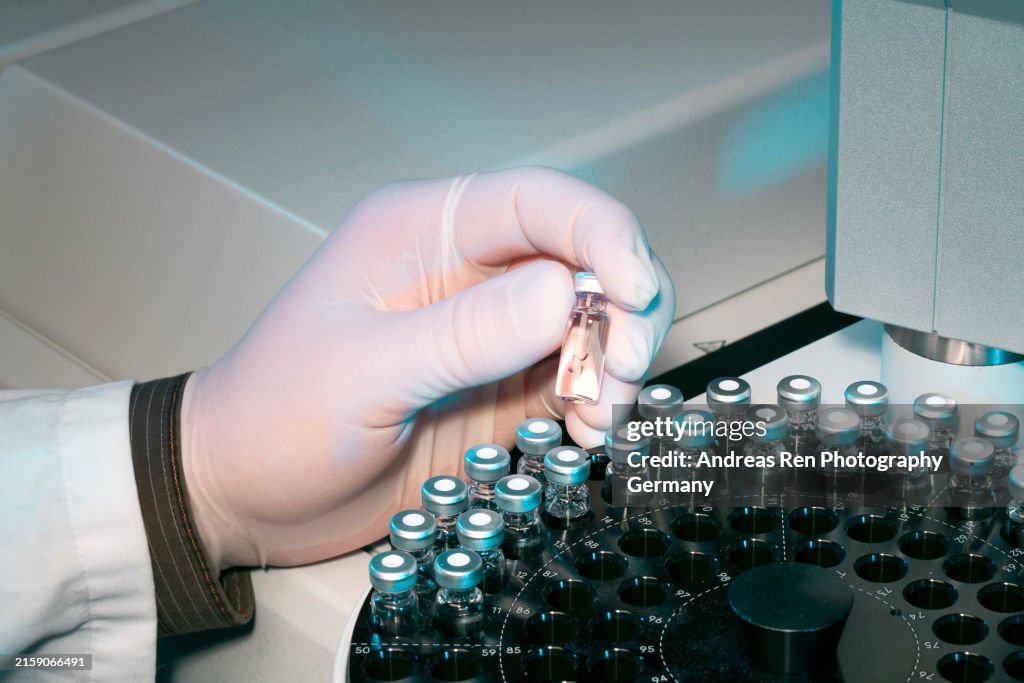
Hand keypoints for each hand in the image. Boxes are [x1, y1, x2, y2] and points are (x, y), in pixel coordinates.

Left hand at [179, 167, 674, 569]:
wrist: (247, 494)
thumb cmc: (274, 418)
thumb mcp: (362, 373)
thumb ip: (460, 334)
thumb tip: (560, 294)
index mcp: (423, 232)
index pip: (538, 202)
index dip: (603, 234)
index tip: (635, 291)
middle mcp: (466, 273)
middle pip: (583, 259)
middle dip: (624, 309)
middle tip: (624, 369)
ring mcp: (488, 334)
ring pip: (592, 324)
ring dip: (617, 364)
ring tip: (600, 414)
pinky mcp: (500, 389)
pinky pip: (575, 382)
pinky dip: (598, 405)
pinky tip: (585, 433)